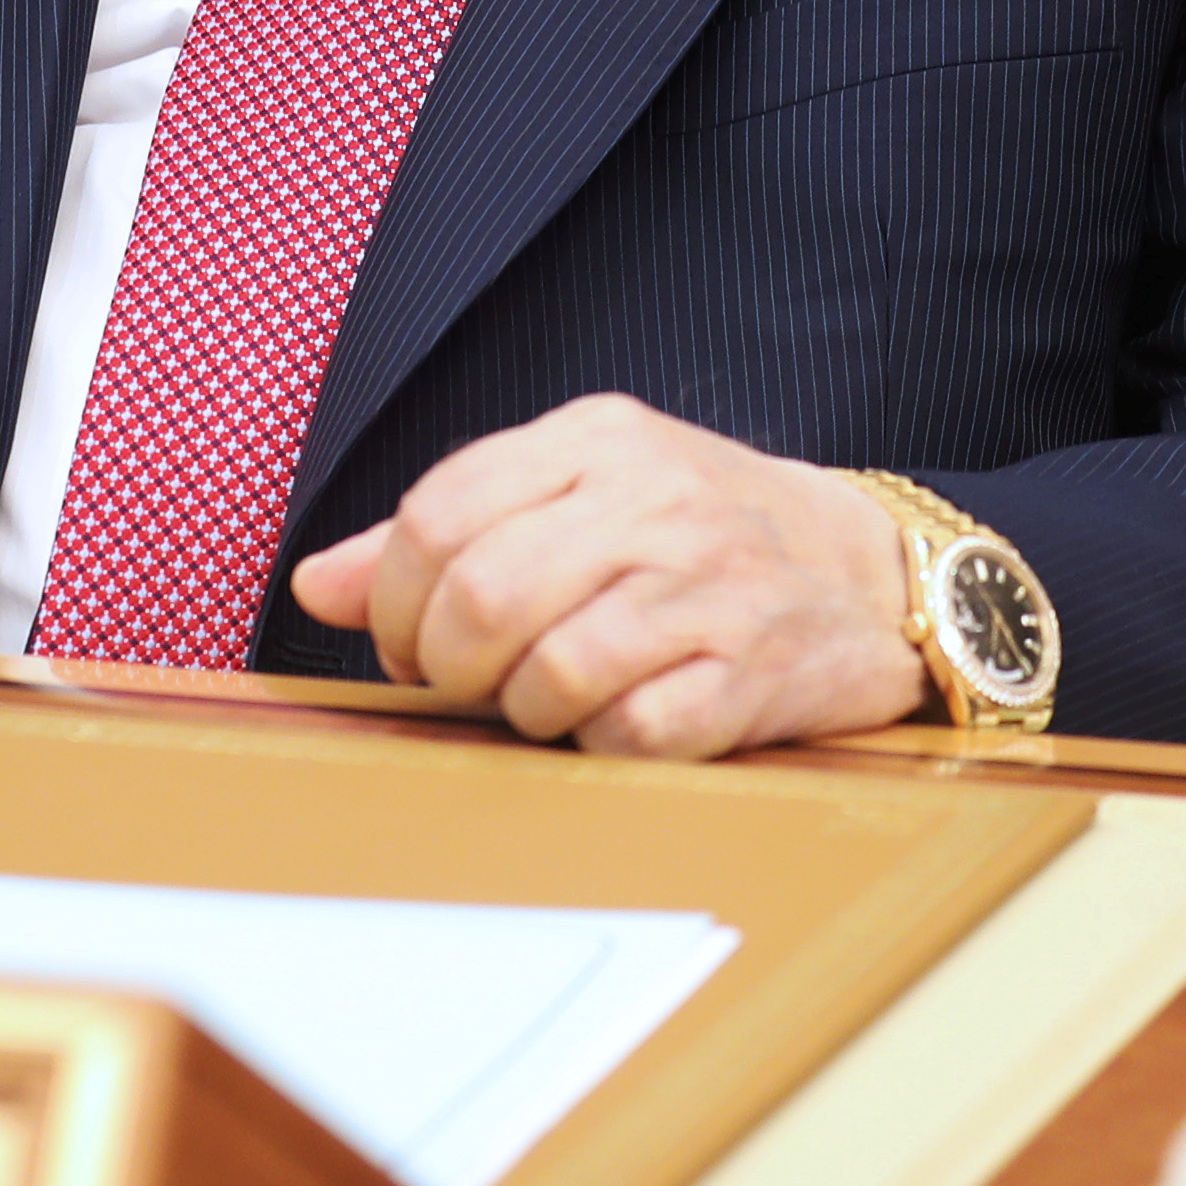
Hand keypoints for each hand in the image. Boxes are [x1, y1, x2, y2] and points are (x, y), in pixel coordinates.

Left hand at [286, 393, 924, 759]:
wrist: (870, 574)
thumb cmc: (697, 535)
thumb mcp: (580, 492)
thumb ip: (451, 529)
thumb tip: (315, 587)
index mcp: (597, 439)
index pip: (441, 512)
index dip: (398, 599)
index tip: (415, 640)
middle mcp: (654, 501)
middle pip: (483, 596)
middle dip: (449, 666)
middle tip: (466, 685)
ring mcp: (709, 588)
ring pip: (549, 672)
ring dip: (523, 710)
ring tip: (546, 701)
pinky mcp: (752, 676)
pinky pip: (630, 733)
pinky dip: (601, 745)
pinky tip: (617, 722)